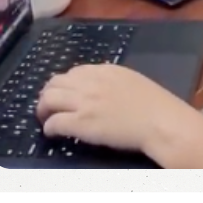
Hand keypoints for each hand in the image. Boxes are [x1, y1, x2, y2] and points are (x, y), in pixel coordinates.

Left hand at [36, 64, 200, 156]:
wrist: (160, 122)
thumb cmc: (155, 105)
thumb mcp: (132, 80)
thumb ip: (112, 80)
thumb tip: (102, 86)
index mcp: (104, 70)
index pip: (74, 72)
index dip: (66, 84)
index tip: (65, 94)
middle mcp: (90, 82)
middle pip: (55, 82)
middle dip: (48, 94)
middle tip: (48, 106)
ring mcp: (84, 102)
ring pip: (49, 99)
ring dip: (43, 109)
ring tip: (45, 118)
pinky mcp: (81, 123)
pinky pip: (54, 122)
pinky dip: (48, 127)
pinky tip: (51, 132)